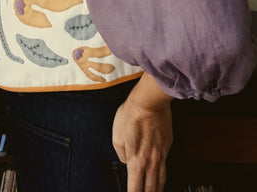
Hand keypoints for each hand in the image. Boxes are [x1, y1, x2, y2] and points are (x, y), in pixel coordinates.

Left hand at [112, 75, 172, 191]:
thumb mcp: (117, 136)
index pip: (136, 188)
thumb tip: (127, 161)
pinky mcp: (168, 145)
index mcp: (136, 161)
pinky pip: (166, 164)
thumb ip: (121, 154)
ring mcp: (162, 154)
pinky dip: (162, 174)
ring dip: (157, 190)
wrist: (149, 102)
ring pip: (161, 180)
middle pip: (151, 189)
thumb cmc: (130, 117)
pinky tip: (160, 175)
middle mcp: (151, 162)